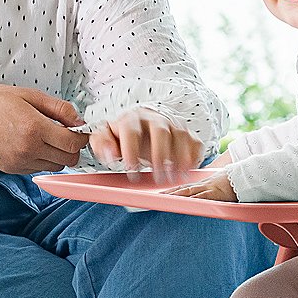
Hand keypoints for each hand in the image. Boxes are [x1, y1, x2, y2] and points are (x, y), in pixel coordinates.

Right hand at [0, 85, 85, 174]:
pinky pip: (38, 168)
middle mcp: (28, 149)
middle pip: (68, 160)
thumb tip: (79, 121)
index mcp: (34, 128)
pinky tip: (31, 144)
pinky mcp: (12, 169)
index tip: (79, 130)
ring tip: (46, 138)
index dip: (81, 137)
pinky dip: (42, 159)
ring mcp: (20, 162)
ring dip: (57, 154)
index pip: (73, 143)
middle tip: (65, 134)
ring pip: (55, 167)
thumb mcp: (31, 95)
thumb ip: (59, 109)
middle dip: (72, 148)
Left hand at [88, 108, 204, 176]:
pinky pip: (195, 142)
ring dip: (180, 158)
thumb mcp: (107, 136)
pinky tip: (189, 170)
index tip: (131, 171)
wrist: (143, 121)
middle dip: (160, 155)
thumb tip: (110, 153)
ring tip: (176, 178)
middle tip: (158, 178)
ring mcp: (173, 124)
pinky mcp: (186, 133)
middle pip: (160, 132)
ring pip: (180, 136)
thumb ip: (102, 143)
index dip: (131, 151)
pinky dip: (194, 156)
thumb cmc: (123, 134)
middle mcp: (154, 119)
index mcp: (132, 119)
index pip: (131, 131)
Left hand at [168, 170, 239, 203]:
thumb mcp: (220, 184)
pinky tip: (183, 203)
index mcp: (204, 184)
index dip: (174, 190)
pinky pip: (200, 197)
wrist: (245, 176)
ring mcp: (208, 189)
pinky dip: (190, 200)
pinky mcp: (214, 193)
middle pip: (183, 189)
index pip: (185, 187)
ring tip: (164, 199)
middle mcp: (204, 185)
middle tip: (158, 197)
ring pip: (188, 192)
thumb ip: (211, 190)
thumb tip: (204, 196)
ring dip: (176, 196)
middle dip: (170, 193)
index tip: (163, 194)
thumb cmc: (234, 181)